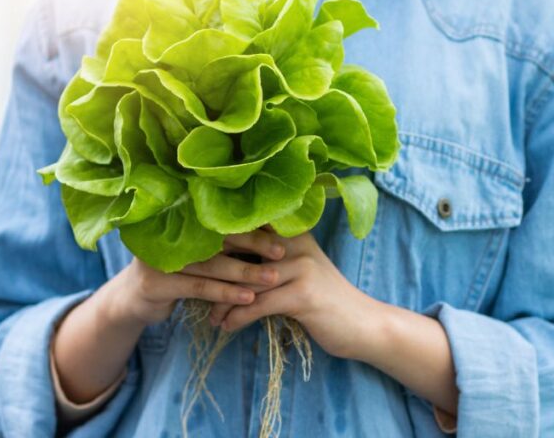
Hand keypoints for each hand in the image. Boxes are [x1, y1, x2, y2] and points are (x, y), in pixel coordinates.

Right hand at [106, 229, 287, 327]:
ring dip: (245, 272)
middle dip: (253, 244)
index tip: (280, 229)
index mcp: (182, 220)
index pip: (221, 218)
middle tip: (281, 251)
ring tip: (272, 277)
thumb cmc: (176, 274)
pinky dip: (226, 292)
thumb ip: (221, 243)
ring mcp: (160, 257)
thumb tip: (269, 231)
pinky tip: (248, 298)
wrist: (131, 301)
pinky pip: (199, 287)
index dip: (251, 222)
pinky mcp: (156, 283)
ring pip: (212, 264)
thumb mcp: (197, 255)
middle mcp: (170, 233)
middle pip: (219, 237)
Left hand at [209, 232, 383, 360]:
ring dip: (222, 301)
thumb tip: (232, 258)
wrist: (362, 324)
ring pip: (247, 281)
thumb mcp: (301, 270)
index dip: (220, 236)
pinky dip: (237, 318)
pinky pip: (258, 305)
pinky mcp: (302, 295)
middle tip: (190, 282)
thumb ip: (273, 258)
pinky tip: (225, 327)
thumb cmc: (326, 300)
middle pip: (243, 247)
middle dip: (214, 267)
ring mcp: (301, 268)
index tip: (194, 252)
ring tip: (208, 315)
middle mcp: (297, 244)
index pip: (250, 226)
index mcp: (295, 233)